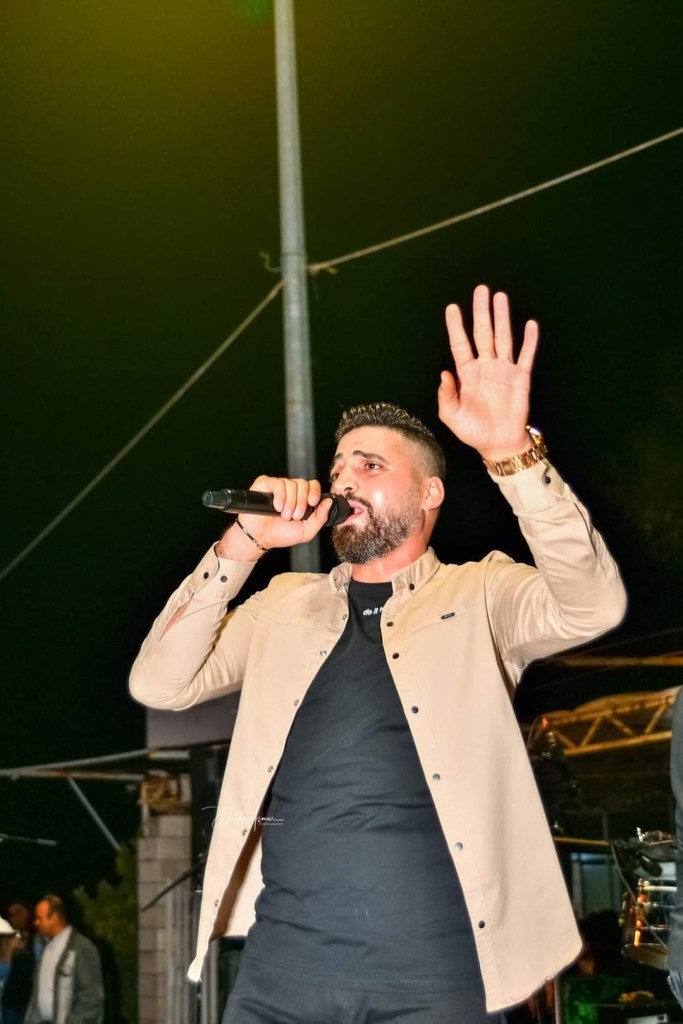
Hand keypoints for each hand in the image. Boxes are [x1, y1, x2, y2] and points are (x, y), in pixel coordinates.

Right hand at [215, 476, 331, 557]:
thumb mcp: (306, 531)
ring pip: (291, 484)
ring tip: (284, 515)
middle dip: (302, 501)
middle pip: (303, 483)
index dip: (314, 492)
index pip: (312, 485)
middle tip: (295, 516)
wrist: (260, 538)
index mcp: (301, 498)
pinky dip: (280, 496)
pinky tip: (277, 507)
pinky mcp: (265, 484)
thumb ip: (320, 517)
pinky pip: (278, 483)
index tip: (312, 503)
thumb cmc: (280, 534)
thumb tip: (329, 502)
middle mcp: (290, 490)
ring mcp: (278, 486)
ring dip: (290, 502)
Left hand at [438, 284, 538, 459]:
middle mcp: (485, 367)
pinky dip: (529, 340)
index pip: (460, 344)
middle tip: (481, 290)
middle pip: (483, 333)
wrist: (499, 444)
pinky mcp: (521, 377)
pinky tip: (530, 324)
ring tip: (500, 297)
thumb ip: (446, 396)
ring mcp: (504, 370)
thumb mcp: (452, 416)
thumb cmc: (474, 431)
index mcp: (467, 374)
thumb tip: (444, 374)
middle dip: (481, 311)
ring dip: (502, 317)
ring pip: (503, 337)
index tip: (452, 308)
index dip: (456, 326)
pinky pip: (525, 355)